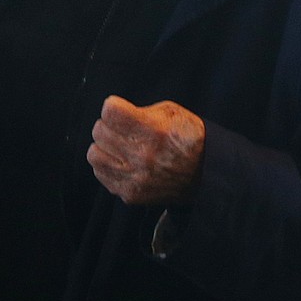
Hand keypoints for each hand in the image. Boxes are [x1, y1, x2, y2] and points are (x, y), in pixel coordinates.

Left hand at [88, 95, 205, 205]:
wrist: (207, 174)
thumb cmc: (188, 138)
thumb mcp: (171, 113)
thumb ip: (140, 110)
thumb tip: (115, 114)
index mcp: (154, 131)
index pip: (110, 112)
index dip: (113, 106)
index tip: (119, 109)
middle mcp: (143, 156)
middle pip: (99, 131)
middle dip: (108, 125)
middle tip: (120, 128)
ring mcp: (136, 178)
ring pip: (94, 154)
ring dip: (103, 146)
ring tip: (116, 145)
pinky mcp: (131, 194)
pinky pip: (100, 174)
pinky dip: (106, 165)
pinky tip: (120, 161)